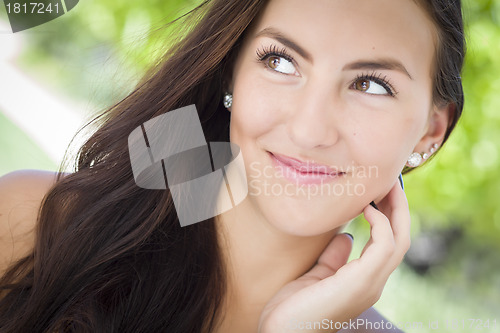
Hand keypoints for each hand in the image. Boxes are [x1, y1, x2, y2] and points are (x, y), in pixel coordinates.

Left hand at [258, 180, 410, 332]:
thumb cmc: (294, 310)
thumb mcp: (316, 276)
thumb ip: (334, 258)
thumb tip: (346, 236)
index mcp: (364, 282)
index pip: (387, 245)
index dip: (388, 218)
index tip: (380, 193)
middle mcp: (373, 284)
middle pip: (400, 240)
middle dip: (399, 209)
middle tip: (392, 182)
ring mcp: (369, 285)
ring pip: (398, 241)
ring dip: (396, 210)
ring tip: (386, 187)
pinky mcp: (360, 283)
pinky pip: (383, 247)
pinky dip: (380, 224)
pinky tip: (367, 208)